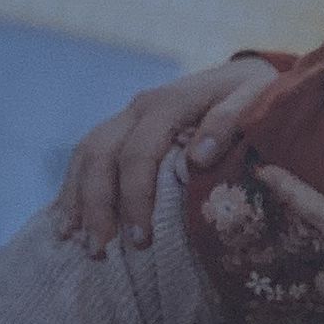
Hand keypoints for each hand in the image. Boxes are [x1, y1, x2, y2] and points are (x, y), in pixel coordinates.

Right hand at [56, 57, 280, 254]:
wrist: (244, 74)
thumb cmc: (255, 93)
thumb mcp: (256, 98)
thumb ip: (229, 121)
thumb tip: (198, 158)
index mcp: (169, 102)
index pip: (138, 153)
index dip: (135, 197)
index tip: (141, 239)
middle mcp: (139, 107)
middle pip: (101, 155)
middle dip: (97, 205)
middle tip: (102, 250)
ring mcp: (126, 117)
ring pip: (86, 155)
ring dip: (78, 200)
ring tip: (79, 243)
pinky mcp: (122, 129)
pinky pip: (86, 156)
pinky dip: (73, 188)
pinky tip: (67, 222)